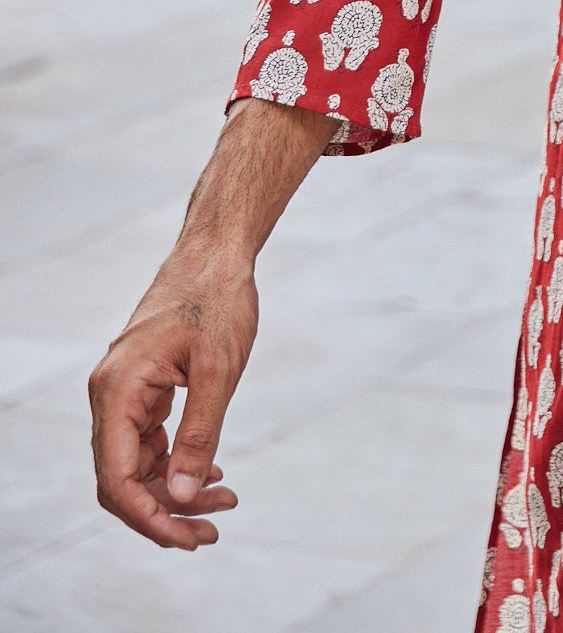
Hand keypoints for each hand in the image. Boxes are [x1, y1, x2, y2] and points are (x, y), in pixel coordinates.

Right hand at [89, 242, 253, 549]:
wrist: (217, 252)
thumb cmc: (218, 300)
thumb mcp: (218, 370)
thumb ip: (199, 436)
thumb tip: (182, 498)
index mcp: (117, 391)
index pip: (117, 479)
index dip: (148, 518)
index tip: (189, 538)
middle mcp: (110, 395)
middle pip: (123, 479)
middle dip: (165, 511)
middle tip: (213, 530)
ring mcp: (124, 392)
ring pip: (138, 463)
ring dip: (175, 490)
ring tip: (225, 501)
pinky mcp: (143, 388)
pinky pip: (150, 441)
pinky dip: (177, 462)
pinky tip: (212, 472)